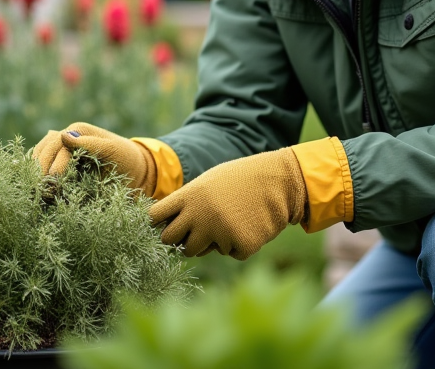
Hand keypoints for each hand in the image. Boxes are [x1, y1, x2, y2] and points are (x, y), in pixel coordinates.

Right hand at [31, 122, 156, 195]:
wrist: (134, 171)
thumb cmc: (126, 159)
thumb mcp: (112, 151)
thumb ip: (89, 144)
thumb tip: (63, 134)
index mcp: (78, 130)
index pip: (57, 147)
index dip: (52, 166)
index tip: (52, 185)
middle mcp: (66, 137)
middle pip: (43, 152)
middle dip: (41, 172)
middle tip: (44, 193)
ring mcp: (60, 150)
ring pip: (38, 159)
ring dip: (36, 175)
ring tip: (39, 194)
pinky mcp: (59, 163)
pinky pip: (43, 167)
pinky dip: (38, 177)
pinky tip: (38, 191)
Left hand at [148, 148, 305, 259]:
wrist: (279, 181)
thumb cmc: (242, 179)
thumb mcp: (210, 182)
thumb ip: (189, 201)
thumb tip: (167, 223)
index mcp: (190, 195)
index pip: (155, 215)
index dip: (157, 223)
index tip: (162, 225)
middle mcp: (199, 215)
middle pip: (170, 240)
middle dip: (179, 239)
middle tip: (196, 231)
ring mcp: (218, 232)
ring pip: (197, 251)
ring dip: (208, 242)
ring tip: (229, 220)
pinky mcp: (238, 245)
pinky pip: (229, 254)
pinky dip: (238, 244)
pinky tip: (250, 225)